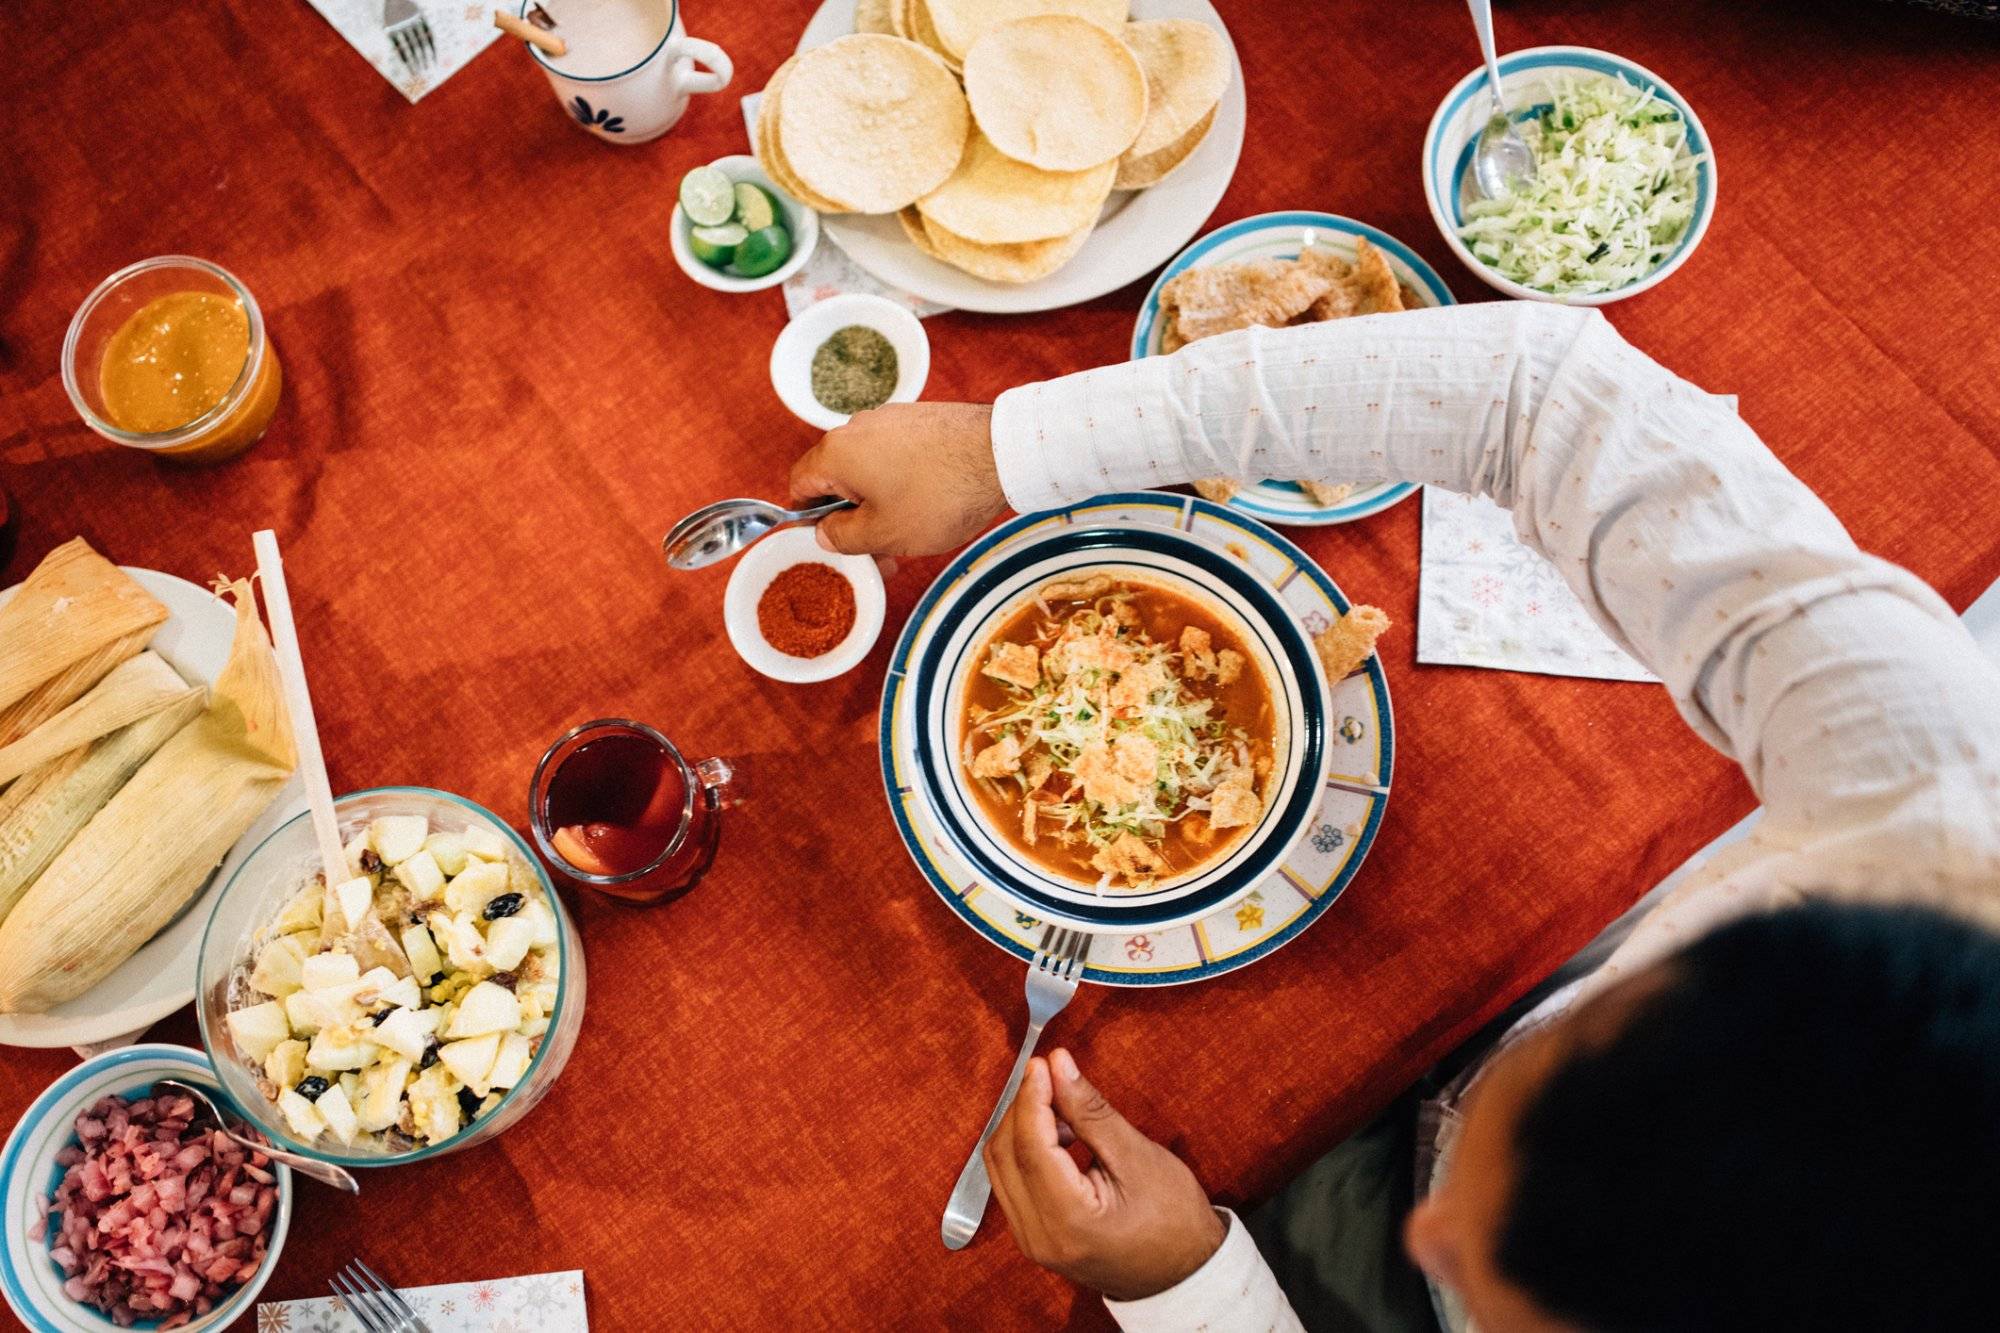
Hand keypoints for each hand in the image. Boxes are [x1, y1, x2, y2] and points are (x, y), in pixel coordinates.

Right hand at [788, 402, 1005, 556]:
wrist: (1001, 454)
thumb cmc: (939, 496)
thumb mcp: (884, 533)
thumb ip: (844, 537)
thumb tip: (825, 532)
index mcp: (836, 452)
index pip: (800, 483)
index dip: (809, 516)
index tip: (832, 538)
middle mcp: (857, 427)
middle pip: (837, 476)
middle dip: (852, 517)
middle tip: (877, 552)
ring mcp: (890, 418)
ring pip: (869, 467)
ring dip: (879, 502)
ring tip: (909, 534)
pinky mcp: (919, 418)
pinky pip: (896, 454)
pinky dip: (901, 480)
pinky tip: (928, 504)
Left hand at [983, 1047, 1224, 1301]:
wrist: (1184, 1275)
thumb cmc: (1174, 1220)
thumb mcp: (1137, 1157)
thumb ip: (1090, 1111)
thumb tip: (1058, 1065)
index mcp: (1069, 1221)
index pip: (1029, 1146)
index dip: (1032, 1098)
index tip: (1043, 1063)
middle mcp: (1038, 1237)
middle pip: (1005, 1154)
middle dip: (1023, 1108)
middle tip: (1052, 1075)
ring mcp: (1032, 1242)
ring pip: (1001, 1167)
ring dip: (1021, 1128)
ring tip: (1061, 1107)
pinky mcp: (1033, 1238)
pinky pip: (1010, 1183)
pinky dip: (1025, 1151)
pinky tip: (1057, 1135)